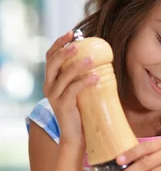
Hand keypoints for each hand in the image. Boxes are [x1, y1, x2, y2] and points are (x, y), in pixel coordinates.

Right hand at [43, 31, 98, 146]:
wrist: (76, 136)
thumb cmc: (81, 112)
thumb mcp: (80, 90)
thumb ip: (82, 77)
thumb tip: (101, 60)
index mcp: (51, 80)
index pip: (50, 57)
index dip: (59, 44)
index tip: (71, 33)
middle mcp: (49, 87)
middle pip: (52, 63)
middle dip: (64, 51)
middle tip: (78, 44)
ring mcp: (54, 96)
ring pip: (63, 75)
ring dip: (77, 65)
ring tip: (91, 60)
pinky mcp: (62, 106)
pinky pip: (73, 90)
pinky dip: (84, 81)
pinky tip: (96, 77)